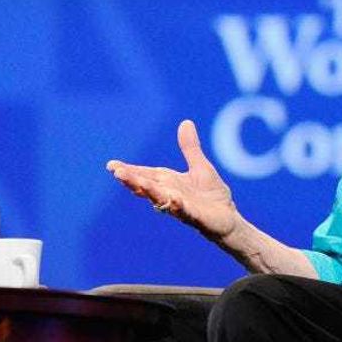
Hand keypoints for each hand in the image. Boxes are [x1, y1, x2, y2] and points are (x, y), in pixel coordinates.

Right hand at [107, 120, 240, 240]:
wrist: (229, 218)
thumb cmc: (211, 196)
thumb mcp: (200, 166)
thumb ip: (190, 148)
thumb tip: (185, 122)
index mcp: (168, 182)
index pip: (145, 174)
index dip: (129, 170)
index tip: (111, 165)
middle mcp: (170, 194)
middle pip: (147, 186)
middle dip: (132, 180)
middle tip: (116, 172)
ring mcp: (181, 206)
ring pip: (161, 199)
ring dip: (149, 192)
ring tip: (137, 184)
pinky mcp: (196, 217)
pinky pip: (184, 211)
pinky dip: (177, 206)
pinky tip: (172, 199)